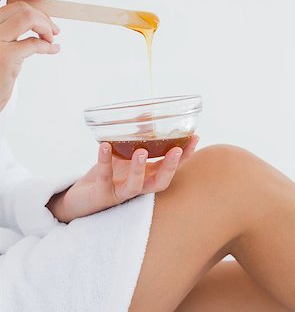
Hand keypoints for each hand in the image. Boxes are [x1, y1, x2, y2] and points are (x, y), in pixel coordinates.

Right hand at [0, 0, 59, 109]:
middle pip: (20, 7)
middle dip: (42, 16)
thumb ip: (10, 28)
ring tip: (50, 39)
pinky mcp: (6, 58)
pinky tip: (53, 49)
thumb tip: (35, 15)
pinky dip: (48, 46)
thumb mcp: (0, 43)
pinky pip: (34, 44)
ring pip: (28, 18)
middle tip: (53, 29)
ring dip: (46, 27)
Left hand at [47, 135, 198, 222]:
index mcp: (146, 177)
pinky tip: (105, 145)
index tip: (195, 138)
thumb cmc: (108, 175)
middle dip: (170, 168)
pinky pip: (105, 177)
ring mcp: (120, 193)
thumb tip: (148, 114)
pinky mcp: (101, 194)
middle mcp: (137, 187)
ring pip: (134, 186)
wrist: (82, 198)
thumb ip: (136, 137)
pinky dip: (105, 161)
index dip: (184, 156)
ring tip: (142, 151)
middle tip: (177, 151)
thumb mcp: (123, 155)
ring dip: (139, 169)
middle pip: (159, 183)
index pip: (170, 168)